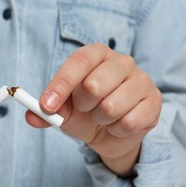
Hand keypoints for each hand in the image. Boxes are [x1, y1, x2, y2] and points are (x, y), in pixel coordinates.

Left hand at [27, 43, 161, 176]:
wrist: (112, 131)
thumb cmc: (85, 113)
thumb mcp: (62, 111)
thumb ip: (46, 112)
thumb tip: (31, 116)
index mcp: (96, 54)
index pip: (79, 62)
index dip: (61, 85)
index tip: (46, 105)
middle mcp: (121, 61)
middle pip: (94, 84)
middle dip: (83, 106)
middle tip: (87, 109)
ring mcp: (142, 80)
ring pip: (111, 107)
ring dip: (100, 120)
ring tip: (103, 117)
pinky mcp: (154, 102)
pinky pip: (129, 122)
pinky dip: (117, 130)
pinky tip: (119, 124)